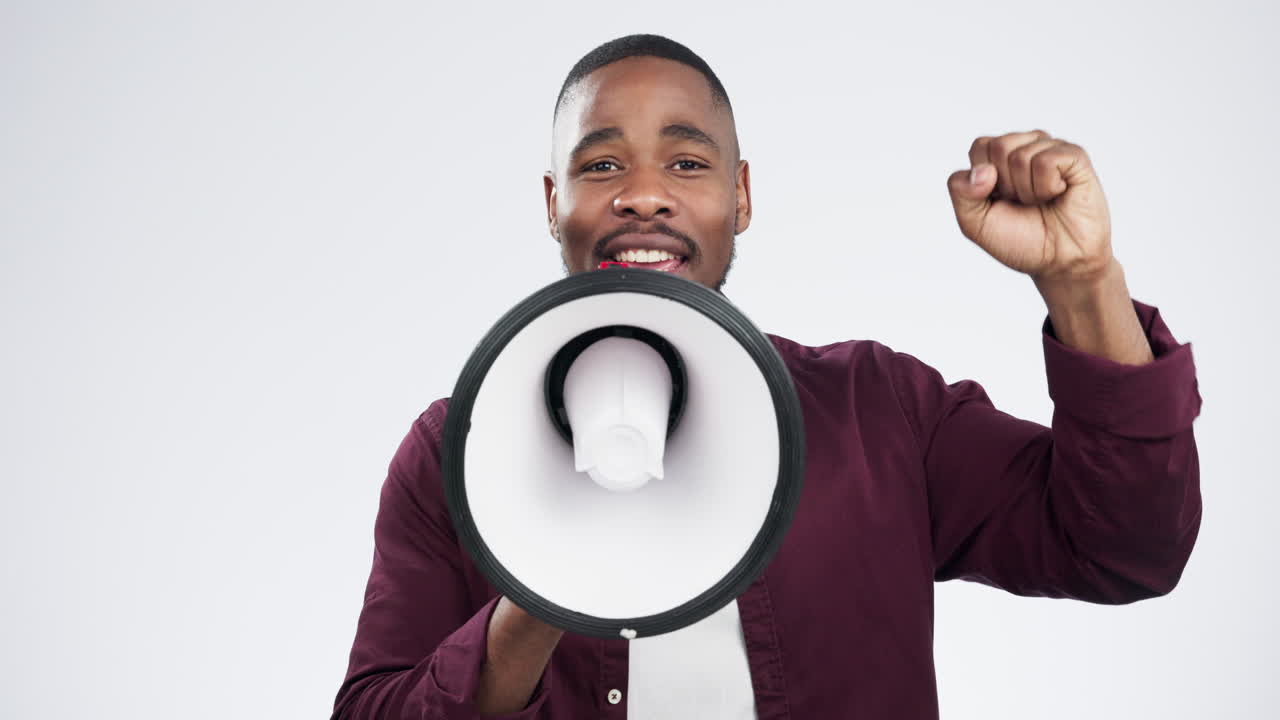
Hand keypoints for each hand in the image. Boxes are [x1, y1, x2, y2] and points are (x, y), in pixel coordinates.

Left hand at [946, 130, 1112, 285]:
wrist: (1060, 261)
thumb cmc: (1021, 239)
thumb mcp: (974, 222)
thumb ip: (961, 192)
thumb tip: (983, 170)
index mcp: (999, 158)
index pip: (980, 146)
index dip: (983, 181)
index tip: (999, 200)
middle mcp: (1026, 146)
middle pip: (999, 146)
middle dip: (1006, 185)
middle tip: (1023, 202)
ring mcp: (1051, 148)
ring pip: (1020, 155)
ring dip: (1027, 191)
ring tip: (1040, 201)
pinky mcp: (1074, 156)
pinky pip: (1046, 161)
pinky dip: (1046, 187)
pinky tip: (1058, 194)